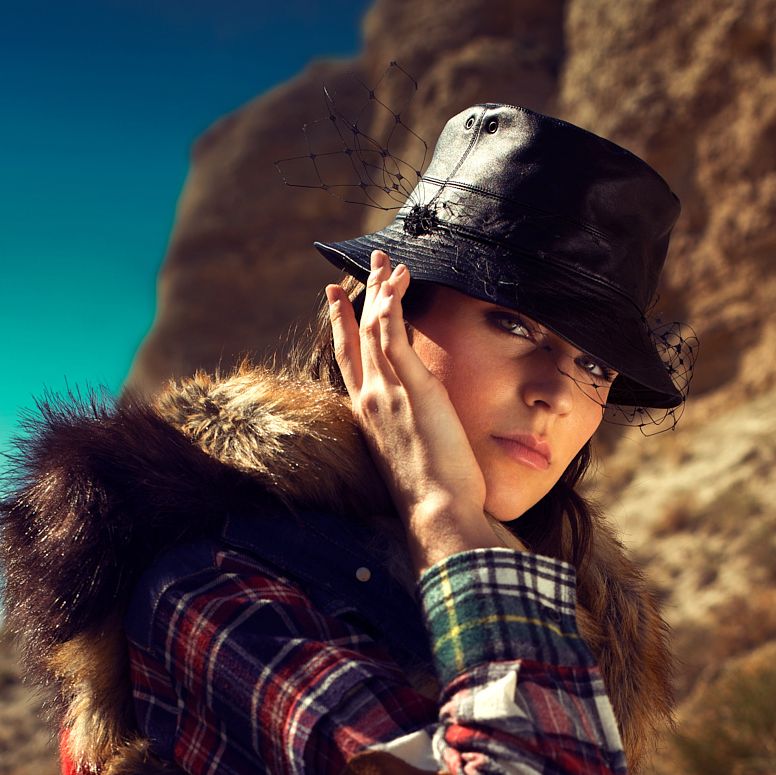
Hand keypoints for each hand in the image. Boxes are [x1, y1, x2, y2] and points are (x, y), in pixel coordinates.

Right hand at [327, 251, 497, 572]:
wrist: (437, 512)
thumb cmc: (435, 498)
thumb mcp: (414, 459)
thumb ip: (413, 435)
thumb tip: (428, 431)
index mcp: (368, 419)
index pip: (349, 363)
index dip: (342, 328)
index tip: (338, 300)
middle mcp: (371, 401)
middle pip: (356, 337)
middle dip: (359, 298)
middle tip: (364, 266)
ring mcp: (388, 392)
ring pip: (373, 327)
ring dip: (380, 290)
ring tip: (389, 262)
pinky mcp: (412, 387)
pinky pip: (393, 333)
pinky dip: (392, 302)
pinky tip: (398, 281)